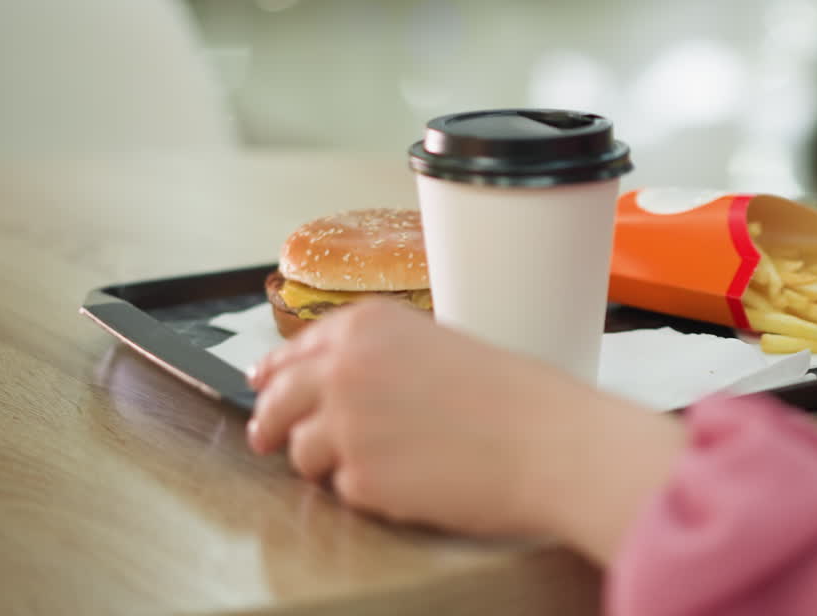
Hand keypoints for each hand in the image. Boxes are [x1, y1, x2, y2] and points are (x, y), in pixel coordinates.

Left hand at [246, 298, 685, 563]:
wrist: (549, 443)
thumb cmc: (515, 396)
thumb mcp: (438, 346)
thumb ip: (378, 358)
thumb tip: (334, 383)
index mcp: (367, 326)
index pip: (295, 349)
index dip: (278, 371)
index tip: (266, 384)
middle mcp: (344, 368)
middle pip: (277, 399)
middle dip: (271, 421)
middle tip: (268, 437)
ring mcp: (345, 424)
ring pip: (302, 452)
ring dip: (327, 461)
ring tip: (381, 463)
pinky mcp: (358, 477)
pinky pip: (342, 490)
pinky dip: (367, 490)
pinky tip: (410, 480)